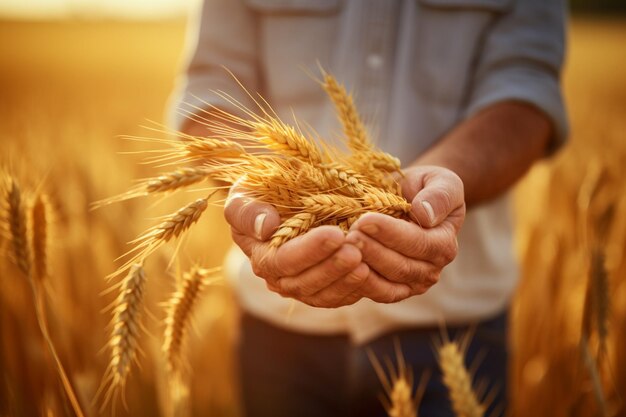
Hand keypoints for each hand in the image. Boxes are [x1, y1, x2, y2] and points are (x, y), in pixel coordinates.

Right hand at [224, 188, 370, 307]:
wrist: (281, 200)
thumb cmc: (261, 193)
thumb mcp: (246, 194)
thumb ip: (247, 211)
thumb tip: (265, 228)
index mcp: (260, 254)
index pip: (282, 260)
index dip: (308, 251)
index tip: (334, 234)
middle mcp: (278, 277)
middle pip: (304, 283)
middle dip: (332, 267)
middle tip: (356, 250)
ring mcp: (301, 285)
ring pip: (322, 295)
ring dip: (345, 281)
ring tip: (365, 263)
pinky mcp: (323, 288)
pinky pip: (337, 298)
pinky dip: (354, 290)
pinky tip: (370, 273)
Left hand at [346, 165, 465, 300]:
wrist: (409, 199)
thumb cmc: (424, 187)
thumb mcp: (440, 181)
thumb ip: (439, 195)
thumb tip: (425, 214)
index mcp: (444, 244)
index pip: (418, 242)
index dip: (391, 233)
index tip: (366, 220)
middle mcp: (431, 270)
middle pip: (401, 267)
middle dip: (372, 251)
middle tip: (349, 235)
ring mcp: (411, 284)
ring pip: (387, 284)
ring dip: (363, 268)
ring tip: (342, 249)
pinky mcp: (392, 291)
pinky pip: (376, 293)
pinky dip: (359, 284)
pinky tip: (342, 268)